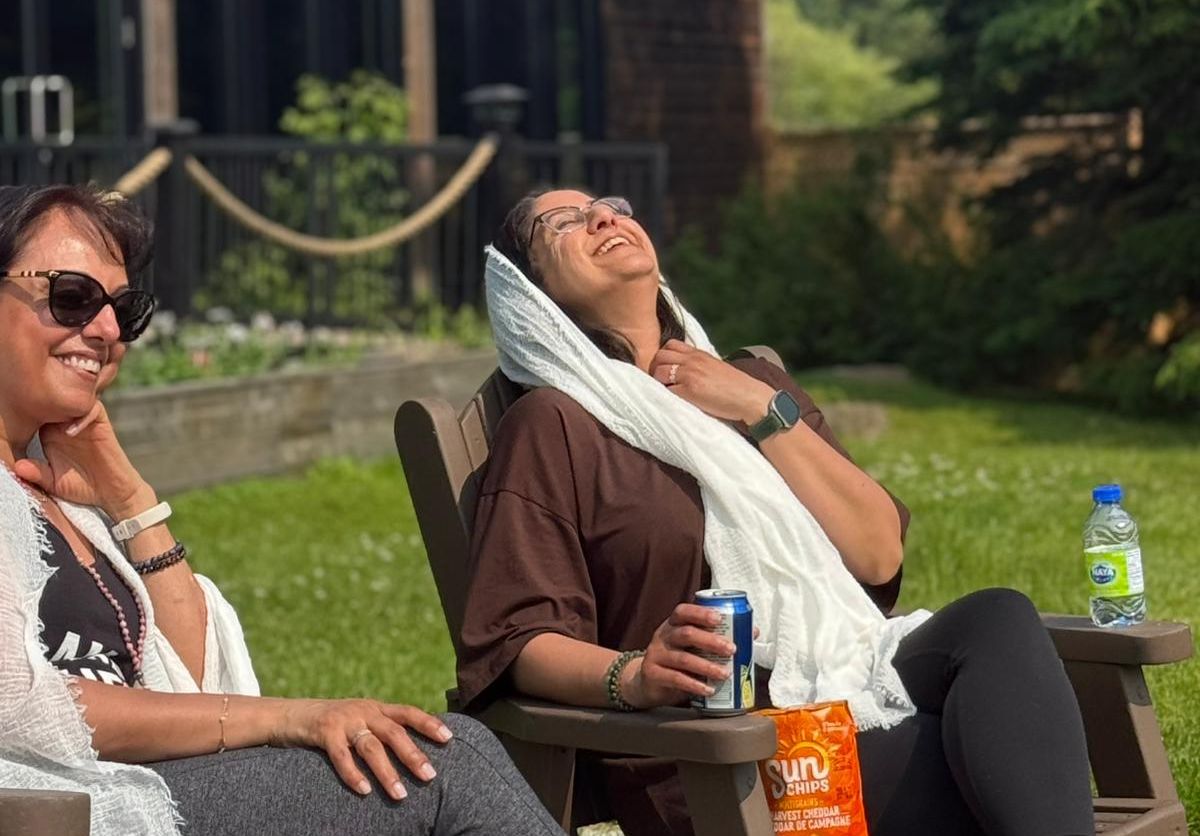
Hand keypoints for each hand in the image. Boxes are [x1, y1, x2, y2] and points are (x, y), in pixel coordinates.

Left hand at [11, 401, 153, 518]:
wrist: (112, 493)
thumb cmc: (81, 487)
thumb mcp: (53, 483)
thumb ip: (37, 474)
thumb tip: (18, 467)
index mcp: (49, 434)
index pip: (35, 413)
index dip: (25, 410)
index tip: (13, 417)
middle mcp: (66, 425)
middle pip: (52, 401)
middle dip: (42, 401)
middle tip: (30, 407)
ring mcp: (84, 423)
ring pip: (72, 400)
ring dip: (62, 405)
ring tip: (51, 420)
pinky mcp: (101, 425)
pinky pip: (93, 409)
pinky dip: (82, 416)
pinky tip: (71, 433)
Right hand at [272, 698, 453, 799]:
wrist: (289, 715)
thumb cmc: (331, 723)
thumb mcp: (359, 719)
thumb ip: (381, 729)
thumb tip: (411, 750)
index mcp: (375, 707)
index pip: (408, 712)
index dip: (428, 723)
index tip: (449, 738)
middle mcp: (363, 710)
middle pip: (394, 732)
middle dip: (413, 755)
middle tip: (430, 776)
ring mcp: (343, 720)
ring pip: (371, 747)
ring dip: (387, 772)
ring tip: (401, 794)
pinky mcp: (323, 732)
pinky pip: (341, 756)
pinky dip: (353, 774)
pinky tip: (364, 790)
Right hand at [622, 603, 737, 708]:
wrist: (646, 682)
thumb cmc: (677, 660)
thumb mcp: (692, 646)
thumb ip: (716, 638)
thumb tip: (752, 631)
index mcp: (673, 625)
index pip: (683, 611)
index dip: (700, 613)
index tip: (719, 618)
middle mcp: (663, 637)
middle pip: (686, 633)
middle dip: (711, 640)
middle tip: (732, 649)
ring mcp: (656, 655)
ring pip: (683, 658)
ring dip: (707, 666)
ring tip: (725, 674)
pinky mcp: (653, 674)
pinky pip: (675, 679)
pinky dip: (694, 684)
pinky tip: (708, 689)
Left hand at [649, 340, 773, 424]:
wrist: (749, 397)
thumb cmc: (735, 387)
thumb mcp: (716, 367)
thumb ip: (699, 365)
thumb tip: (684, 371)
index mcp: (699, 354)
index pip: (670, 345)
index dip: (664, 357)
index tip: (666, 369)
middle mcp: (692, 361)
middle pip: (660, 356)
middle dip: (656, 369)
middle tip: (661, 382)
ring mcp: (690, 375)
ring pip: (659, 372)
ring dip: (659, 383)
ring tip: (667, 393)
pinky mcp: (689, 391)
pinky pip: (667, 391)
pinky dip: (666, 396)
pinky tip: (674, 401)